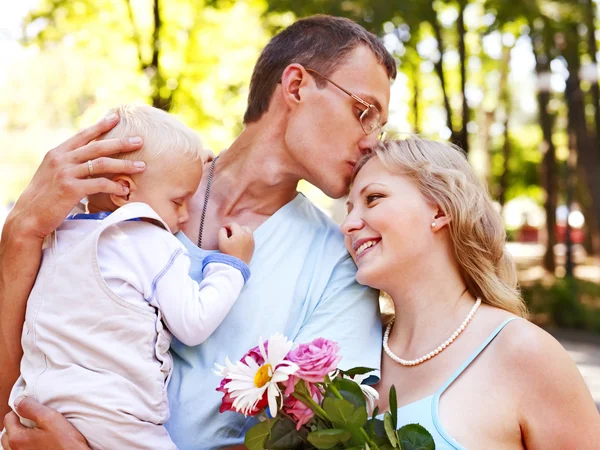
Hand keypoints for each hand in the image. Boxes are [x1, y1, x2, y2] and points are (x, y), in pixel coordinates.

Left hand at [1, 397, 88, 449]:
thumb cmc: (64, 442)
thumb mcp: (50, 418)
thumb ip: (31, 407)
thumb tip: (19, 400)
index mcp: (17, 438)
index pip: (9, 417)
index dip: (21, 409)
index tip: (34, 409)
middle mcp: (15, 449)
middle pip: (8, 431)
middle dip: (18, 423)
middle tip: (35, 419)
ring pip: (12, 442)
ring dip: (20, 434)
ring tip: (36, 431)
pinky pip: (20, 449)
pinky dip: (24, 444)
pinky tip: (38, 441)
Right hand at [9, 113, 145, 239]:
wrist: (28, 217)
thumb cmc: (44, 198)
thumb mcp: (53, 174)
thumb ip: (68, 164)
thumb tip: (88, 160)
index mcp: (57, 153)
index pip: (82, 135)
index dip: (100, 125)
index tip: (116, 118)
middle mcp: (61, 159)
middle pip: (97, 146)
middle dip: (121, 142)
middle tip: (140, 141)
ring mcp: (65, 173)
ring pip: (102, 164)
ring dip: (124, 164)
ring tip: (141, 166)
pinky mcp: (71, 189)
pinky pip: (99, 184)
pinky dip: (115, 186)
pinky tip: (125, 190)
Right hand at [218, 223, 253, 264]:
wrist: (236, 266)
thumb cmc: (228, 253)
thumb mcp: (221, 241)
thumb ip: (221, 232)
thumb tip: (224, 229)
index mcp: (240, 233)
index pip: (234, 224)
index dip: (227, 225)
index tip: (223, 229)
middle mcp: (248, 236)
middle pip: (242, 227)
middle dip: (235, 228)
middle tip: (229, 233)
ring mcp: (252, 241)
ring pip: (247, 231)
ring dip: (241, 231)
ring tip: (235, 237)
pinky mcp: (253, 247)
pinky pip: (250, 238)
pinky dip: (245, 237)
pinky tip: (240, 242)